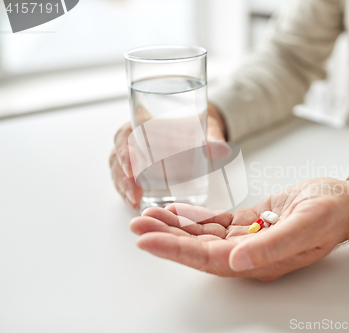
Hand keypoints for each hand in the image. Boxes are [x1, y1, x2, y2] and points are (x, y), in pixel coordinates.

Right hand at [109, 103, 227, 208]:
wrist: (202, 128)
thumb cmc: (198, 124)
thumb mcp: (206, 129)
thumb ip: (212, 139)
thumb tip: (224, 150)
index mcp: (144, 121)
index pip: (125, 135)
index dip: (124, 152)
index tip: (131, 170)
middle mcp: (134, 137)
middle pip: (118, 156)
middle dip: (123, 177)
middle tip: (134, 194)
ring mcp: (135, 153)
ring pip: (119, 169)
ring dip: (123, 186)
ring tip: (133, 202)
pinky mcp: (138, 167)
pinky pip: (126, 178)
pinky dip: (127, 190)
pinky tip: (134, 203)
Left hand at [130, 178, 348, 280]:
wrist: (347, 201)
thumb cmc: (331, 211)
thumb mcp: (306, 225)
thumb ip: (272, 245)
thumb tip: (235, 263)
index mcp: (261, 261)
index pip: (208, 259)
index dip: (175, 250)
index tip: (146, 239)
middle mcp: (251, 254)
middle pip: (199, 249)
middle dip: (167, 238)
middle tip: (138, 224)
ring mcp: (251, 239)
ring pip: (205, 236)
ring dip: (177, 226)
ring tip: (150, 215)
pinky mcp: (253, 223)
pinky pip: (218, 223)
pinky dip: (196, 217)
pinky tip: (179, 211)